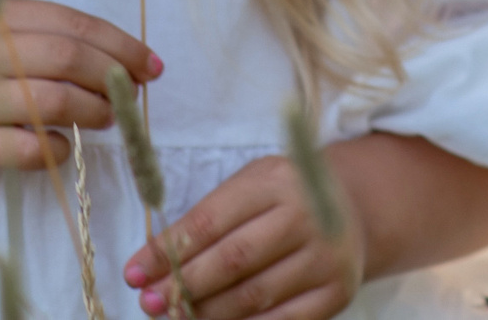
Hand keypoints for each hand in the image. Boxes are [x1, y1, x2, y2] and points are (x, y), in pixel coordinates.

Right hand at [0, 0, 160, 187]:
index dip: (119, 44)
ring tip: (105, 118)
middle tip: (131, 94)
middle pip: (68, 58)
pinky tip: (62, 145)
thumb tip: (127, 63)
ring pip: (55, 102)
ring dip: (94, 111)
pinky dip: (59, 148)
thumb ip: (52, 42)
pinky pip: (31, 149)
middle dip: (112, 77)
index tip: (150, 64)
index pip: (72, 24)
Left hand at [124, 152, 363, 319]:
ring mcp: (326, 257)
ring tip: (174, 317)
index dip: (166, 251)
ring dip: (206, 312)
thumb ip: (207, 220)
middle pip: (232, 260)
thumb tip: (152, 266)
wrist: (354, 207)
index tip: (133, 273)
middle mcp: (305, 215)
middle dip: (182, 285)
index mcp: (275, 181)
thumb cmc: (283, 198)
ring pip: (254, 295)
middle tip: (148, 302)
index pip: (209, 221)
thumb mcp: (249, 187)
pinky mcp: (337, 293)